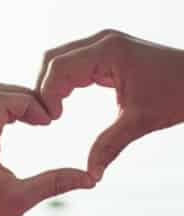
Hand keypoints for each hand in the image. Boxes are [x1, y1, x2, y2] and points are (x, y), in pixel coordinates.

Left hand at [0, 82, 93, 215]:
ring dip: (12, 102)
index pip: (0, 99)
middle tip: (45, 116)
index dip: (29, 102)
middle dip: (21, 96)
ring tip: (37, 120)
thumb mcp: (21, 199)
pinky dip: (3, 112)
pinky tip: (22, 127)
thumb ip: (54, 183)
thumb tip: (90, 178)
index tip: (49, 122)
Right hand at [35, 29, 183, 178]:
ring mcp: (104, 43)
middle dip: (45, 87)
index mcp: (108, 51)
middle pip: (54, 59)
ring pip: (60, 59)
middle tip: (47, 117)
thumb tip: (90, 175)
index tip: (51, 120)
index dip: (48, 93)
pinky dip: (65, 80)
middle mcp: (102, 41)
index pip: (60, 67)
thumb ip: (110, 145)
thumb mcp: (141, 121)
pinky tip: (64, 101)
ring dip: (52, 83)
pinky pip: (75, 62)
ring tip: (53, 111)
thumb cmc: (179, 95)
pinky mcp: (107, 50)